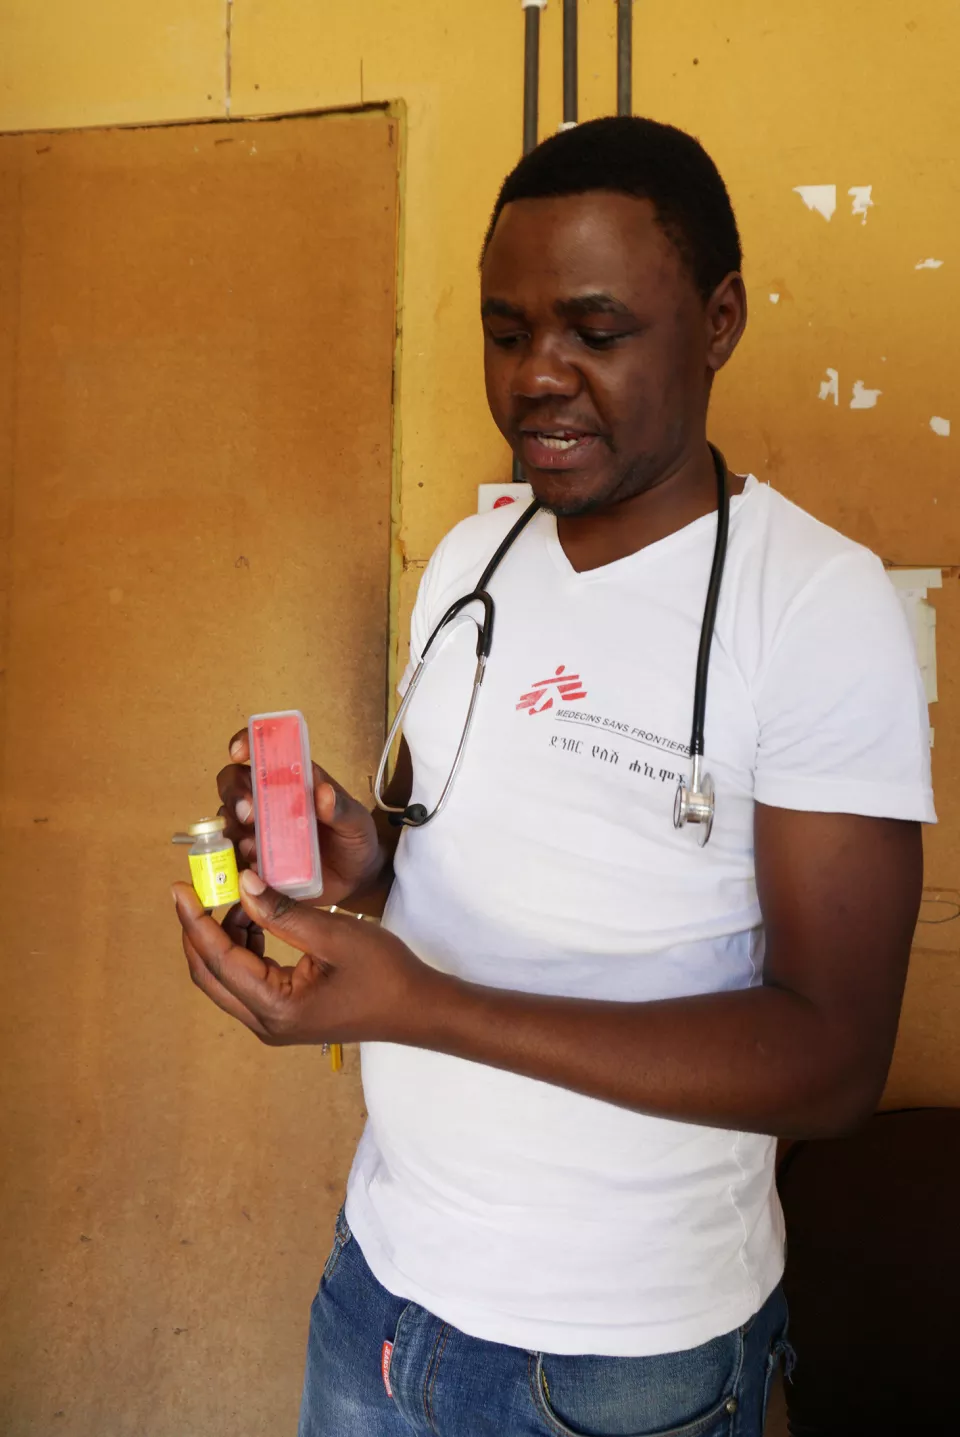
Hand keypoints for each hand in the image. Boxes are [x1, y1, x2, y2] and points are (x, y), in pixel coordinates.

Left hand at [173, 869, 440, 1046]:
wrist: (417, 1008)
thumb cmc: (385, 973)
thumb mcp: (334, 934)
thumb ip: (284, 912)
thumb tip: (242, 884)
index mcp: (276, 1008)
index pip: (219, 960)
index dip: (194, 921)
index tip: (178, 887)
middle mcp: (266, 1023)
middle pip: (210, 975)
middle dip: (198, 931)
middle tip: (195, 889)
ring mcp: (273, 1022)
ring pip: (226, 977)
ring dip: (224, 936)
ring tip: (240, 896)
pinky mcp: (284, 1014)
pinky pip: (247, 979)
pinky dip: (243, 946)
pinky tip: (258, 918)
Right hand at [216, 729, 382, 906]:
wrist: (357, 879)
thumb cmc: (355, 839)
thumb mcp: (357, 822)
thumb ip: (342, 809)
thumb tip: (324, 793)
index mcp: (294, 778)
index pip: (262, 752)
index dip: (246, 744)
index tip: (239, 753)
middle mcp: (270, 799)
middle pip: (234, 782)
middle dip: (234, 793)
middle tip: (248, 813)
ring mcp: (259, 829)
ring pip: (228, 818)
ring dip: (234, 828)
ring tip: (254, 845)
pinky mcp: (256, 859)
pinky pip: (234, 855)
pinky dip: (237, 857)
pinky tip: (254, 865)